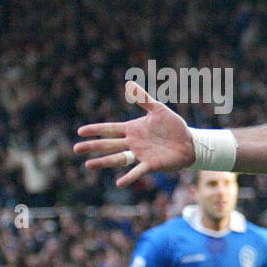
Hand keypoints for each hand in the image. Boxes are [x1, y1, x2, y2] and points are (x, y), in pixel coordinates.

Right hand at [74, 82, 194, 186]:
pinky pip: (138, 171)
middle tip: (76, 148)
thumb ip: (144, 98)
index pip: (110, 129)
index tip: (80, 131)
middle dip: (93, 146)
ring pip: (118, 158)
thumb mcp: (159, 110)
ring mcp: (141, 154)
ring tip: (88, 165)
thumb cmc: (174, 126)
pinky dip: (129, 177)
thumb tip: (129, 83)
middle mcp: (133, 143)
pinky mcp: (151, 165)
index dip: (96, 130)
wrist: (190, 142)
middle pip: (109, 144)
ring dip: (103, 161)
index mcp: (132, 129)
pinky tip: (119, 183)